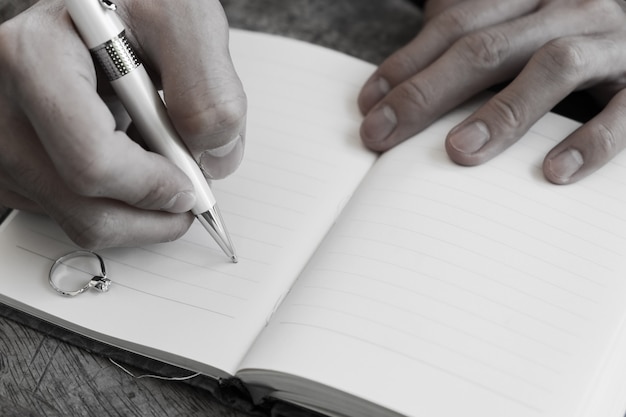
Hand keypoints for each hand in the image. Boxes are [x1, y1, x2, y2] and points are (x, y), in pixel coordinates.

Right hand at [0, 0, 245, 247]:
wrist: (101, 14)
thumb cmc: (135, 5)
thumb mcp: (182, 18)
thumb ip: (208, 85)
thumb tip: (212, 156)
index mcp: (36, 58)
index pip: (92, 160)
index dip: (152, 186)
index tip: (189, 185)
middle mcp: (5, 104)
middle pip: (85, 208)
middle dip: (153, 215)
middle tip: (188, 194)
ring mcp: (5, 141)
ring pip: (79, 222)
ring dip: (138, 214)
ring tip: (164, 173)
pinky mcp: (17, 168)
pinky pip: (71, 215)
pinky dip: (116, 207)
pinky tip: (132, 165)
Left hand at [358, 0, 625, 183]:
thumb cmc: (559, 35)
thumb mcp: (511, 27)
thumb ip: (464, 45)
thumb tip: (387, 95)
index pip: (456, 24)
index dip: (407, 64)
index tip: (368, 105)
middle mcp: (566, 9)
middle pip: (488, 47)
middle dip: (427, 93)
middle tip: (382, 135)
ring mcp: (609, 43)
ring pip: (553, 66)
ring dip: (502, 112)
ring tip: (459, 153)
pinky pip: (624, 113)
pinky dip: (591, 141)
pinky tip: (554, 173)